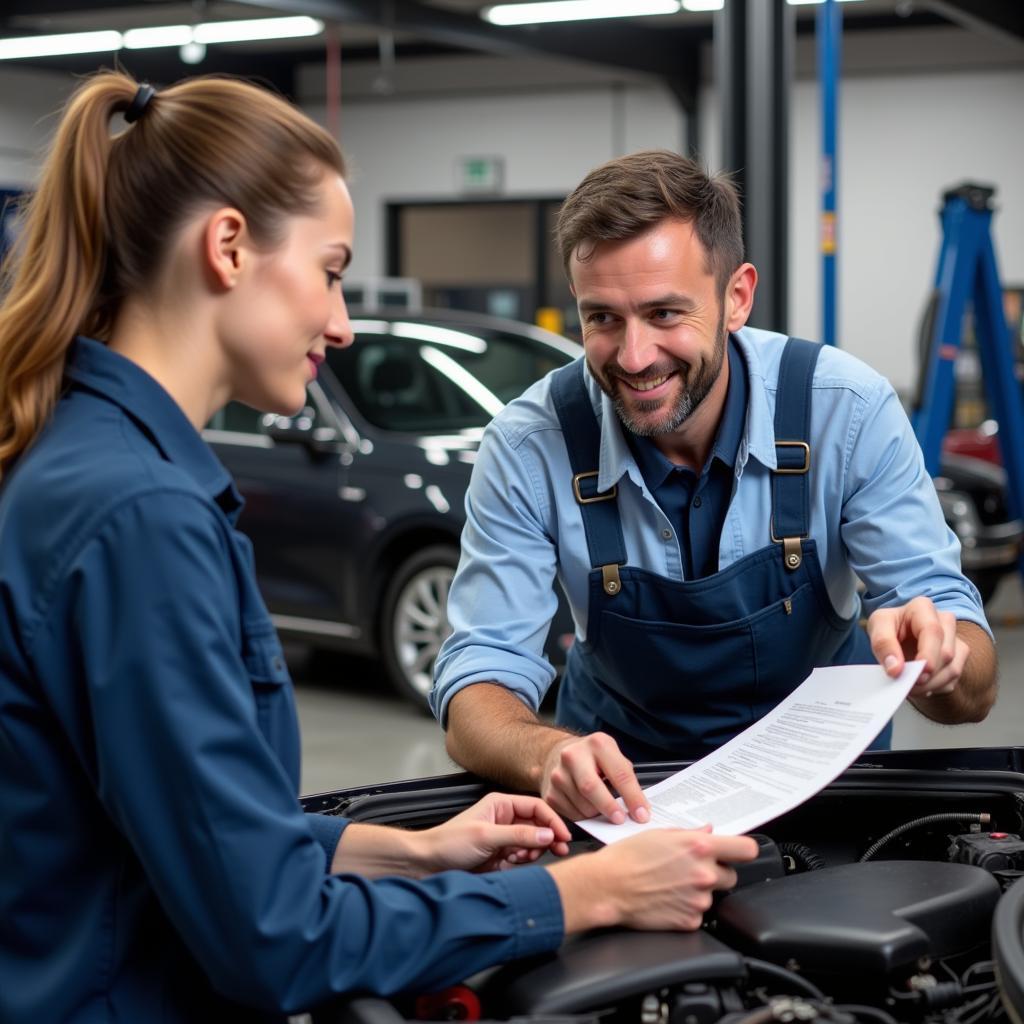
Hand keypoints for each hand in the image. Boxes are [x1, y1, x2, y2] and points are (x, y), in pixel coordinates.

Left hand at [415, 792, 571, 873]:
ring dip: (531, 852)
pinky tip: (510, 864)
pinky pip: (522, 858)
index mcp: (501, 804)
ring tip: (518, 858)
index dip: (553, 821)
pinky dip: (521, 862)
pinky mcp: (500, 856)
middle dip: (546, 838)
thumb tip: (547, 835)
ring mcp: (503, 838)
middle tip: (559, 850)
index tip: (564, 836)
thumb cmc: (449, 843)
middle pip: (538, 826)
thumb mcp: (486, 836)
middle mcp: (504, 818)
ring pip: (532, 843)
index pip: (536, 807)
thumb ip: (518, 835)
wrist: (428, 864)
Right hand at [540, 732, 650, 824]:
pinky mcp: (550, 794)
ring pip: (582, 806)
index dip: (633, 797)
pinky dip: (584, 818)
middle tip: (621, 820)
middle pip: (591, 788)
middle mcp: (573, 756)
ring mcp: (558, 775)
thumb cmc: (592, 758)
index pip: (619, 773)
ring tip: (603, 810)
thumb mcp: (612, 755)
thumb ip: (625, 777)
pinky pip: (571, 815)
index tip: (642, 815)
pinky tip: (588, 809)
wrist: (559, 755)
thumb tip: (640, 809)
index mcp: (597, 744)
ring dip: (597, 815)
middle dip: (609, 807)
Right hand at [549, 826, 758, 932]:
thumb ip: (690, 834)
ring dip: (699, 891)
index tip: (737, 853)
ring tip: (671, 885)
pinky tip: (667, 900)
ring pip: (712, 896)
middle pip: (731, 876)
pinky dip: (687, 908)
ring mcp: (698, 900)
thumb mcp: (659, 834)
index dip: (742, 851)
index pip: (746, 849)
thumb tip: (709, 832)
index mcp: (699, 847)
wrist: (608, 886)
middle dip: (716, 873)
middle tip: (691, 870)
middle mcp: (704, 874)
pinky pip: (698, 914)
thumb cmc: (627, 857)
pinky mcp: (690, 921)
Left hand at [867, 596, 968, 697]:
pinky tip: (919, 686)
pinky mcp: (959, 658)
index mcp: (923, 608)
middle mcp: (945, 621)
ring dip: (929, 685)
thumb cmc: (889, 627)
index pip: (932, 631)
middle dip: (926, 674)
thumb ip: (882, 644)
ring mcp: (956, 640)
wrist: (899, 637)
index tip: (919, 672)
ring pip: (952, 669)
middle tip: (906, 685)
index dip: (928, 654)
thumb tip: (895, 669)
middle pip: (945, 653)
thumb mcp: (877, 626)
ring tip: (908, 687)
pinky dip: (934, 688)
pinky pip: (952, 680)